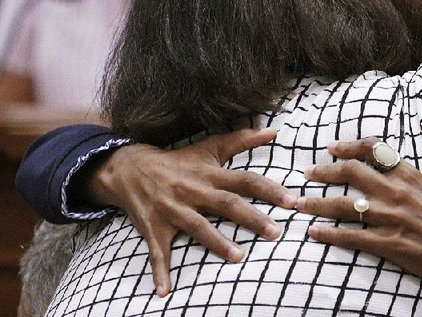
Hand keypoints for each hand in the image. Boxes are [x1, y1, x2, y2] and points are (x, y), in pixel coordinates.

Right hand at [87, 128, 296, 296]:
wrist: (130, 168)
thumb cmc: (179, 161)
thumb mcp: (210, 147)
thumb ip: (243, 140)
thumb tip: (275, 131)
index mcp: (210, 174)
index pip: (245, 180)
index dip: (269, 189)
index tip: (291, 201)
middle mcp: (193, 191)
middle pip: (226, 204)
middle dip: (251, 218)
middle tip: (275, 232)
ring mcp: (173, 210)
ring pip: (197, 227)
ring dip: (216, 242)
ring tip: (239, 257)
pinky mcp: (154, 228)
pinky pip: (157, 252)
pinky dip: (160, 272)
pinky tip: (165, 291)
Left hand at [296, 112, 421, 294]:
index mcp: (409, 174)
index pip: (372, 151)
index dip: (349, 146)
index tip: (331, 147)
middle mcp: (394, 193)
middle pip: (351, 174)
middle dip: (325, 172)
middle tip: (307, 172)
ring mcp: (388, 219)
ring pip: (345, 206)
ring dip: (318, 203)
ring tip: (298, 202)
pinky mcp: (386, 244)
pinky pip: (352, 237)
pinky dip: (331, 235)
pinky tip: (314, 232)